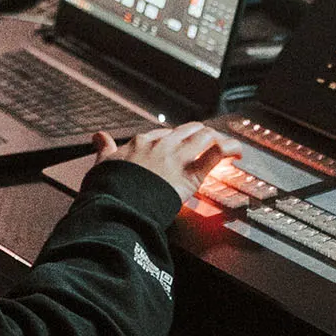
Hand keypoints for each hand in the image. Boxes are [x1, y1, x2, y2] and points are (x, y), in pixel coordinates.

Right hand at [93, 122, 232, 205]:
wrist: (119, 204)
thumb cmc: (110, 189)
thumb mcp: (102, 164)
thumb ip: (104, 149)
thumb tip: (98, 137)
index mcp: (142, 143)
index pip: (164, 134)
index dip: (175, 140)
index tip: (180, 146)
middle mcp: (162, 144)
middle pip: (188, 130)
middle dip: (200, 135)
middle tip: (207, 144)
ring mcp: (179, 156)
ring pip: (205, 136)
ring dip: (217, 139)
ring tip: (226, 146)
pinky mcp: (192, 172)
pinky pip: (217, 153)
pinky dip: (231, 149)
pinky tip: (238, 152)